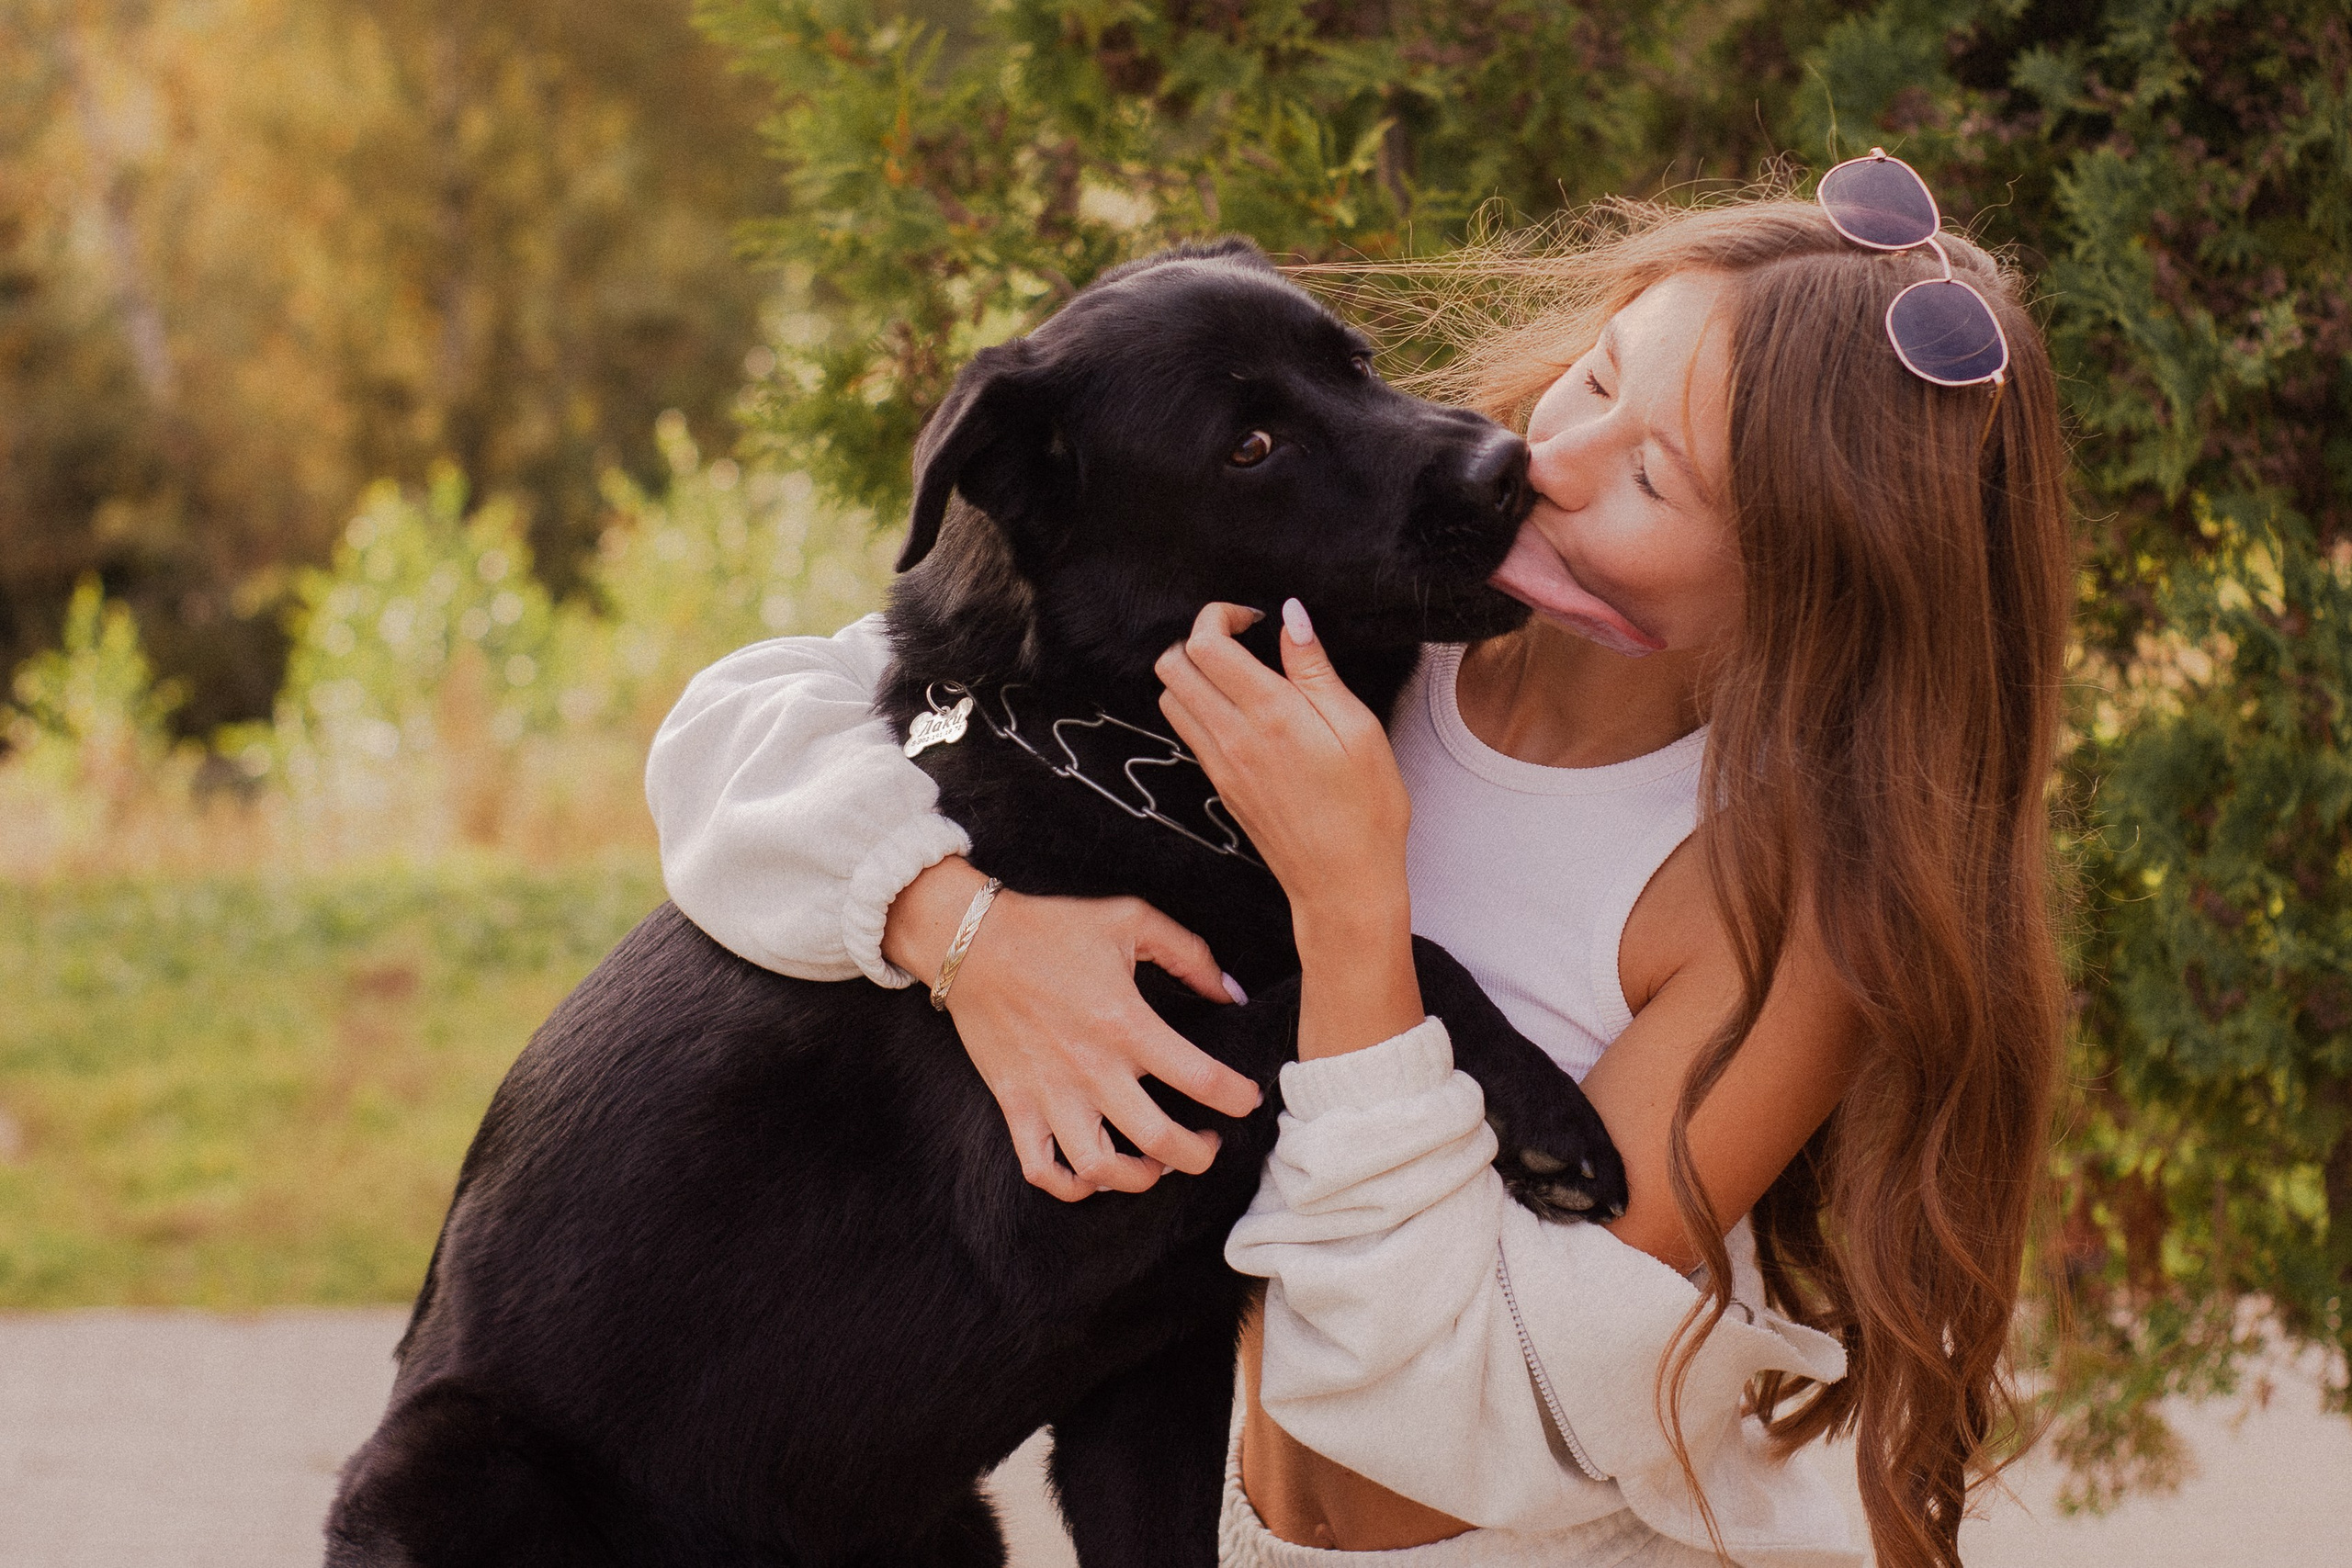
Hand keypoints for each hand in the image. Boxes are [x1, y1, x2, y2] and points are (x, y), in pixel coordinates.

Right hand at [882, 856, 1261, 1201]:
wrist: (971, 941)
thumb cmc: (1052, 928)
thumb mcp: (1131, 920)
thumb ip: (1189, 954)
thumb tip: (1231, 991)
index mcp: (1126, 1023)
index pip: (1201, 1079)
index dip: (1238, 1096)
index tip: (1248, 1098)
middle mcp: (1092, 1069)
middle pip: (1160, 1141)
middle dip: (1200, 1154)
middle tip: (1209, 1143)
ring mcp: (1051, 1094)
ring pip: (1101, 1170)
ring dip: (1140, 1178)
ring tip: (1155, 1163)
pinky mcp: (1016, 1106)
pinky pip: (1042, 1169)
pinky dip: (1071, 1186)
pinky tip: (1094, 1175)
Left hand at [1154, 600, 1422, 1057]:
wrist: (1342, 884)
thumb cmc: (1366, 810)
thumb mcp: (1358, 728)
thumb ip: (1315, 669)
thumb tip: (1291, 616)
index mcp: (1270, 714)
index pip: (1205, 644)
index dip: (1221, 615)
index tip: (1254, 618)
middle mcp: (1232, 737)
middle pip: (1172, 666)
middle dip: (1199, 638)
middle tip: (1242, 640)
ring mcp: (1219, 764)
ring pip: (1170, 698)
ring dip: (1194, 674)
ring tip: (1241, 674)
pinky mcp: (1219, 785)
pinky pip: (1187, 731)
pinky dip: (1199, 706)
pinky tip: (1241, 710)